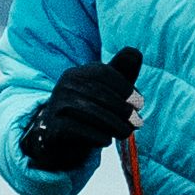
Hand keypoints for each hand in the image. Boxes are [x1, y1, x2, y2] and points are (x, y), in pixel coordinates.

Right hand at [16, 47, 143, 176]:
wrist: (60, 141)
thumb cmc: (90, 111)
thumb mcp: (107, 90)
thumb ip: (122, 71)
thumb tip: (135, 53)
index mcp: (77, 73)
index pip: (102, 72)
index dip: (125, 87)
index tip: (140, 104)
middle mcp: (64, 86)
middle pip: (98, 93)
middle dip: (123, 109)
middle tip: (138, 122)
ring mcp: (56, 106)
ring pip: (90, 112)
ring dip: (115, 125)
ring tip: (126, 133)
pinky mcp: (54, 128)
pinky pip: (79, 130)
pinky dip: (98, 136)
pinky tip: (107, 140)